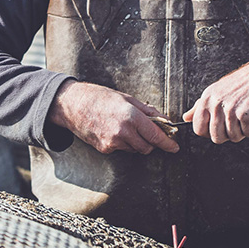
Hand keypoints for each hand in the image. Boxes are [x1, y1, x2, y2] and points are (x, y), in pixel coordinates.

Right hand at [49, 80, 179, 154]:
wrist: (74, 105)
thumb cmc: (101, 98)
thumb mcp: (128, 99)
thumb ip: (148, 112)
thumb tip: (165, 121)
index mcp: (131, 116)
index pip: (156, 136)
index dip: (167, 143)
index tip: (174, 147)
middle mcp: (123, 132)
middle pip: (147, 147)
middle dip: (151, 143)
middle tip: (150, 133)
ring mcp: (113, 142)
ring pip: (135, 150)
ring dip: (137, 142)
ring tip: (126, 127)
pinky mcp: (105, 149)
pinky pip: (122, 149)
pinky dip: (123, 143)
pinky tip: (114, 131)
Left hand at [182, 45, 248, 143]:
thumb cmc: (246, 81)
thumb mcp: (218, 90)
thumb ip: (200, 106)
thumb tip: (186, 117)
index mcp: (207, 98)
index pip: (198, 128)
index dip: (209, 133)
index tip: (221, 127)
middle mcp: (217, 103)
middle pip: (216, 138)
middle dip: (230, 134)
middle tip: (239, 120)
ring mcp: (231, 109)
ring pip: (234, 137)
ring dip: (245, 129)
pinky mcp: (247, 114)